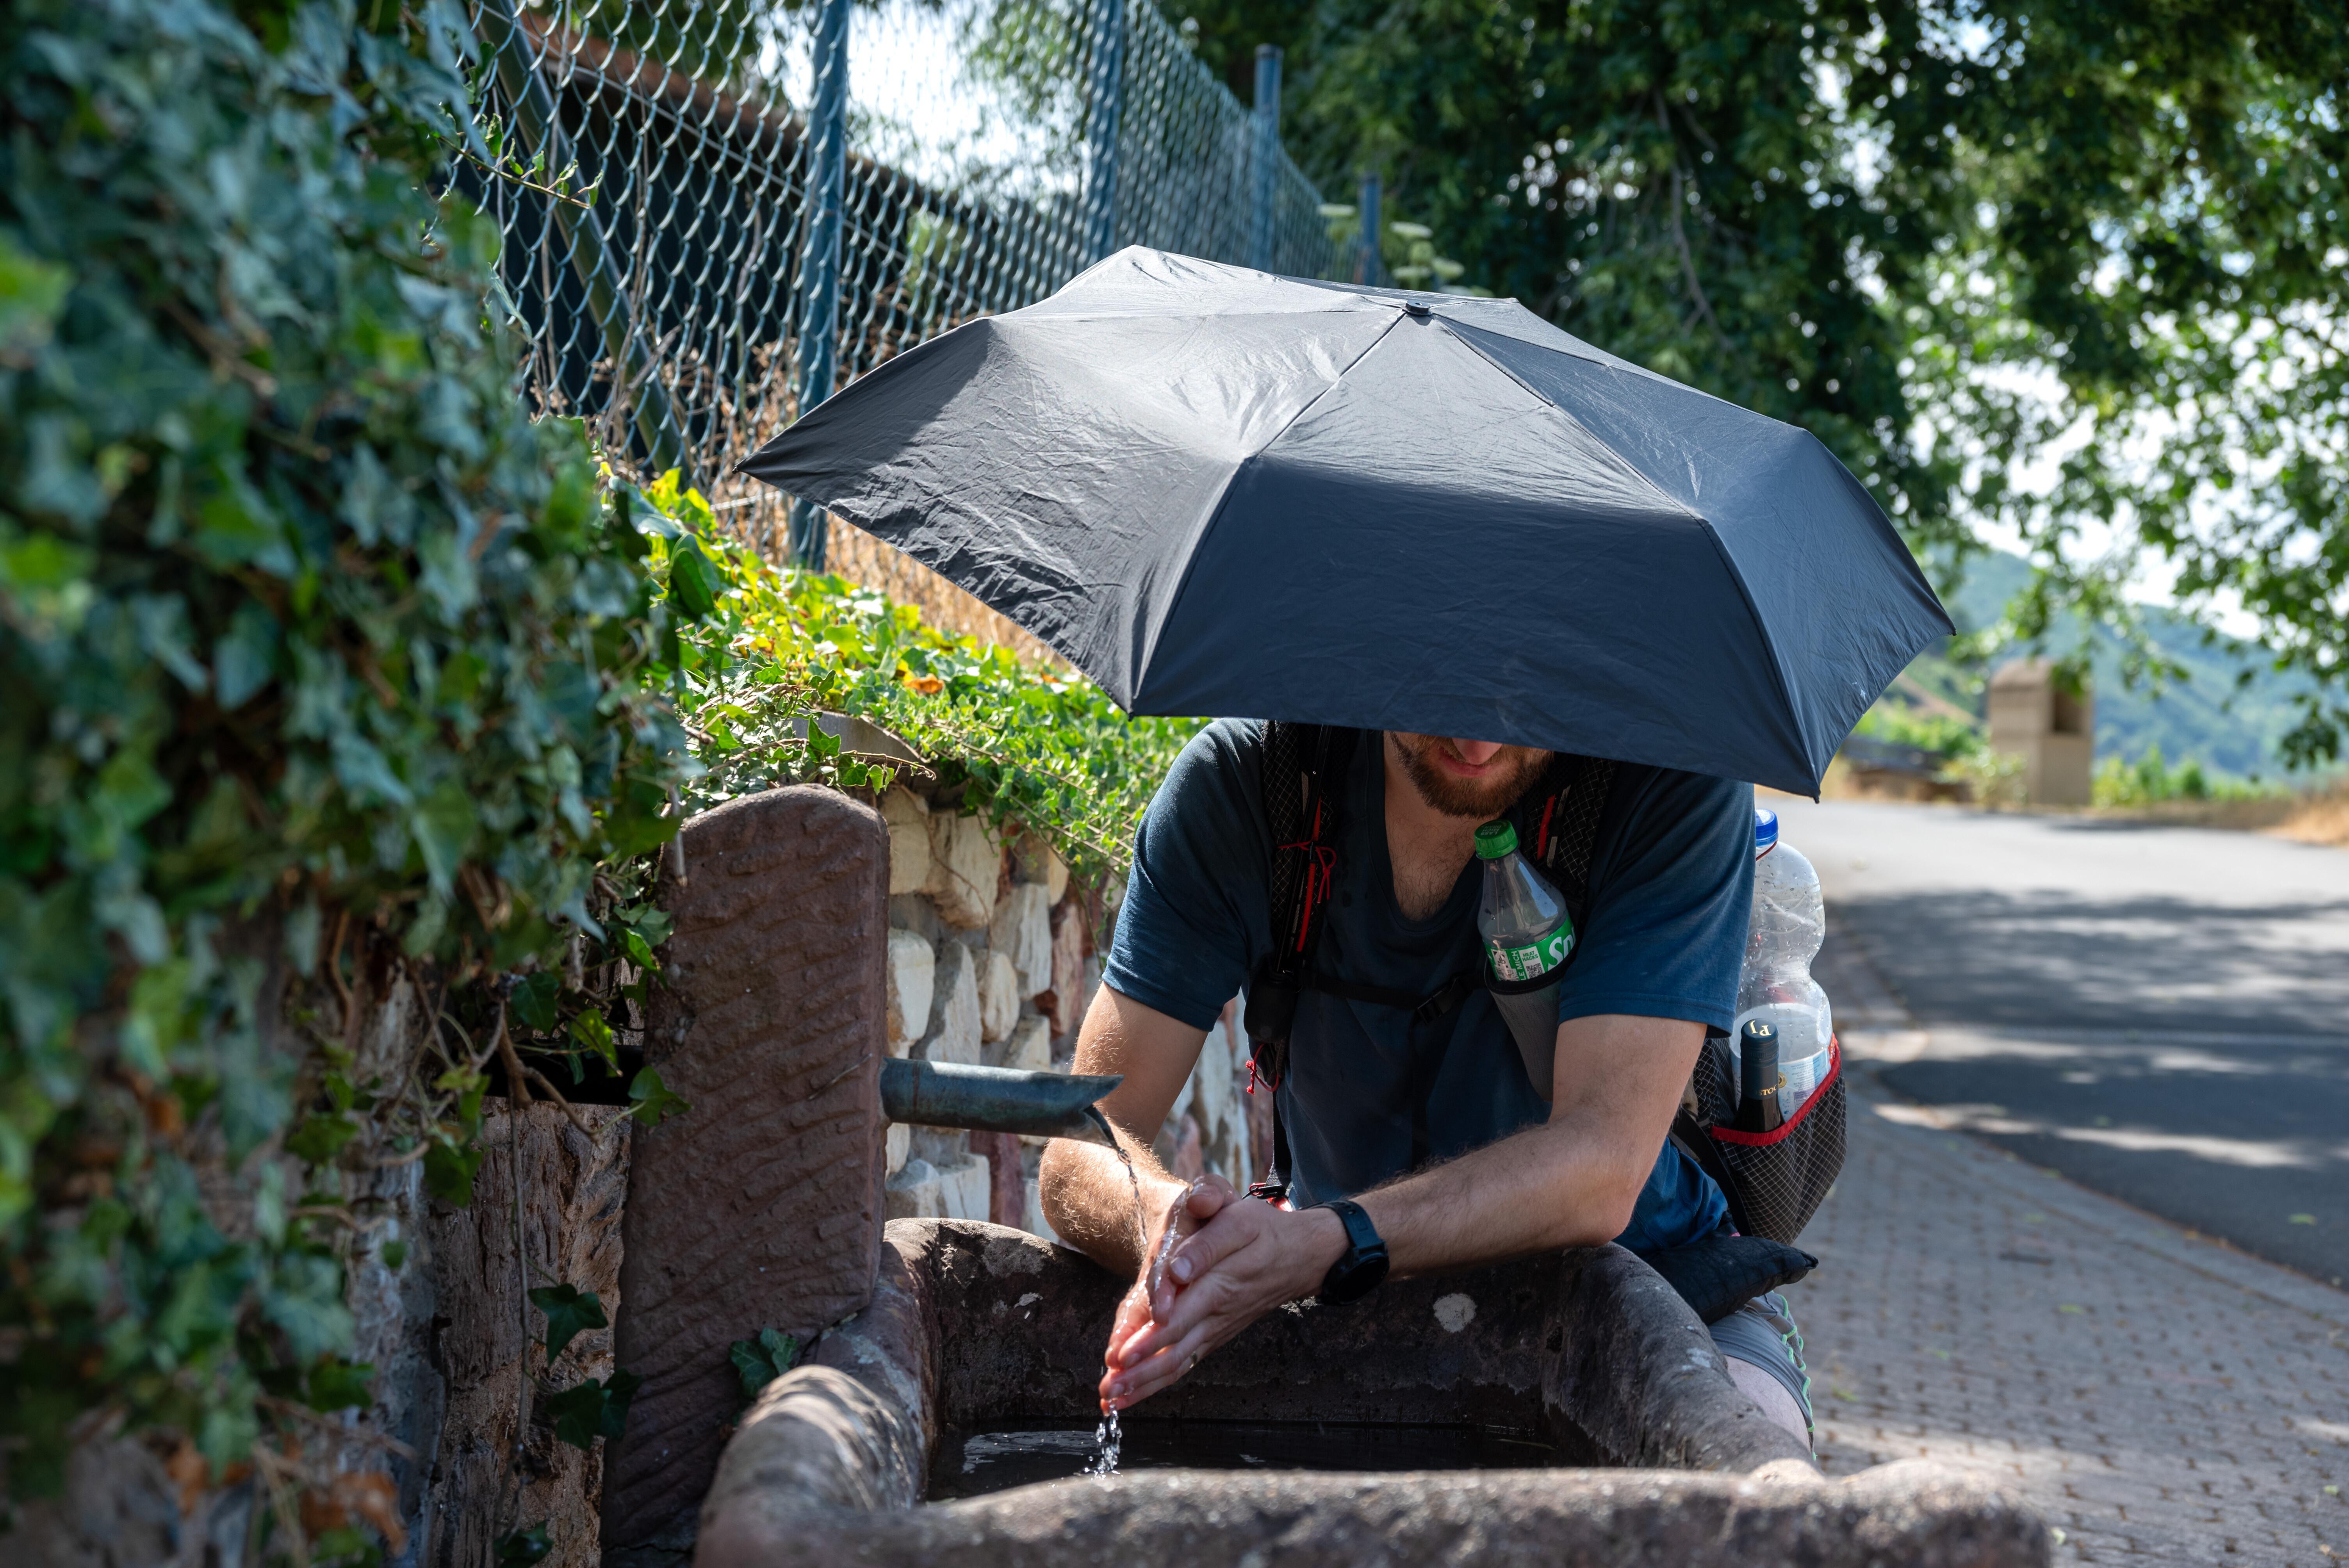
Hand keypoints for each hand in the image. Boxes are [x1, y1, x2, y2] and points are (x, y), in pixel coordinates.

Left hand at [1099, 1190, 1346, 1410]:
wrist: (1298, 1256)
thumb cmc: (1259, 1229)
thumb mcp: (1236, 1215)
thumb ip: (1206, 1235)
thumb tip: (1177, 1268)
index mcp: (1219, 1279)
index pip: (1181, 1310)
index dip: (1152, 1333)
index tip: (1123, 1353)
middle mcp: (1215, 1311)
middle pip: (1175, 1345)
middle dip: (1140, 1367)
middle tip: (1110, 1383)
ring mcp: (1214, 1329)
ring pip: (1178, 1361)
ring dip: (1144, 1383)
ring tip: (1112, 1400)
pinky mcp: (1212, 1337)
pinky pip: (1183, 1364)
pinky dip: (1153, 1384)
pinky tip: (1125, 1398)